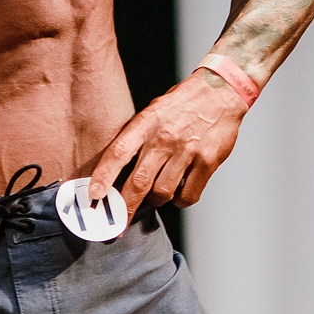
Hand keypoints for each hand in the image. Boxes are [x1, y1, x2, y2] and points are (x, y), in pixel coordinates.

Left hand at [87, 70, 246, 213]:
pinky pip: (188, 195)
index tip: (93, 195)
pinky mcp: (207, 161)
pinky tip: (179, 191)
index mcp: (147, 123)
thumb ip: (138, 137)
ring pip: (163, 192)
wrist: (220, 90)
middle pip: (139, 182)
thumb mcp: (153, 111)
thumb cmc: (182, 103)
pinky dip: (180, 200)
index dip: (103, 176)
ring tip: (156, 195)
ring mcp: (187, 151)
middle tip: (119, 223)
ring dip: (156, 201)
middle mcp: (165, 138)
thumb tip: (118, 170)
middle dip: (126, 208)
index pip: (118, 153)